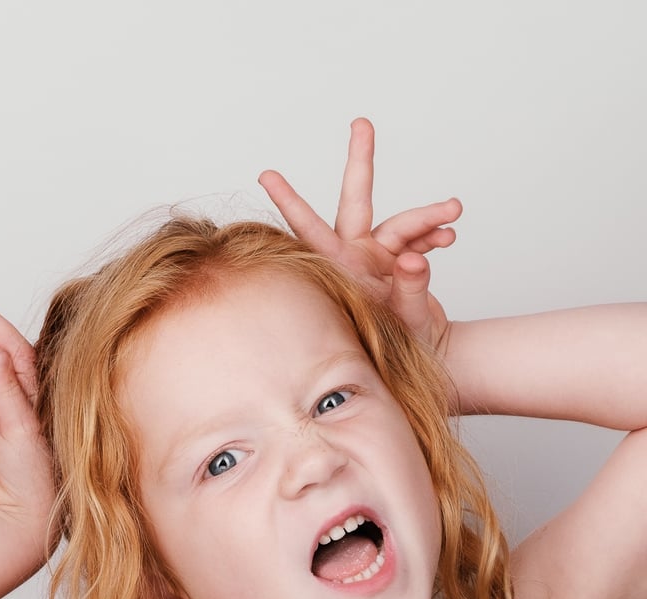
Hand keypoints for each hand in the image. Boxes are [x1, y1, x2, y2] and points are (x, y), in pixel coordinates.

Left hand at [259, 117, 460, 347]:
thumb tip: (413, 258)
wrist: (425, 355)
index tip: (266, 174)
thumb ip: (409, 289)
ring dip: (428, 217)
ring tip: (452, 213)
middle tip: (362, 124)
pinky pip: (418, 236)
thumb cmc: (398, 347)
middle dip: (360, 162)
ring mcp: (378, 255)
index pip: (311, 231)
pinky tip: (448, 236)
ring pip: (402, 222)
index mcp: (341, 269)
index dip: (291, 203)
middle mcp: (356, 256)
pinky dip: (435, 233)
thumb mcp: (404, 322)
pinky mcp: (400, 258)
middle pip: (356, 200)